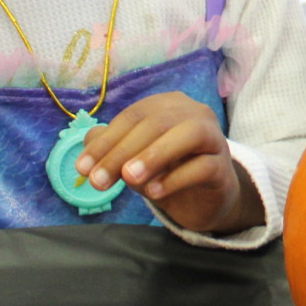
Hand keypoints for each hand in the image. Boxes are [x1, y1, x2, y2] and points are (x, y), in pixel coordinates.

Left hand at [74, 93, 263, 234]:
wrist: (205, 200)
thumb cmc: (167, 171)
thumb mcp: (134, 159)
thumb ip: (112, 147)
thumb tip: (88, 141)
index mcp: (169, 105)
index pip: (134, 116)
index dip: (106, 140)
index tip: (82, 168)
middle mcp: (195, 113)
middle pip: (157, 123)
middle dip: (122, 151)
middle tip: (97, 181)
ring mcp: (214, 138)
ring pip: (188, 134)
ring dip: (154, 155)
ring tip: (129, 179)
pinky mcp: (223, 167)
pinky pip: (203, 166)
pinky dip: (176, 178)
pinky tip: (155, 193)